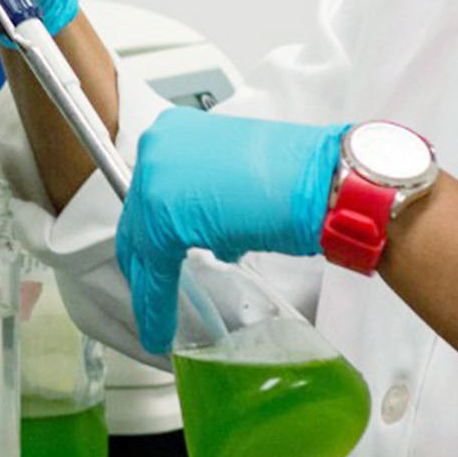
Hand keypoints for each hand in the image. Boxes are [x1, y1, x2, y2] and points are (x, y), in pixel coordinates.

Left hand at [116, 107, 344, 353]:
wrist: (321, 180)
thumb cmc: (295, 175)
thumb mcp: (235, 173)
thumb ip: (204, 192)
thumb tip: (197, 223)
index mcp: (174, 130)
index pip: (145, 192)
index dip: (147, 234)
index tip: (149, 260)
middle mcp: (158, 148)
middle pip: (137, 219)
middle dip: (146, 261)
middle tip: (153, 290)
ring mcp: (157, 180)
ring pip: (141, 247)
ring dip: (153, 283)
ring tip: (163, 310)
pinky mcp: (164, 219)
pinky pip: (153, 271)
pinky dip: (156, 304)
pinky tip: (161, 326)